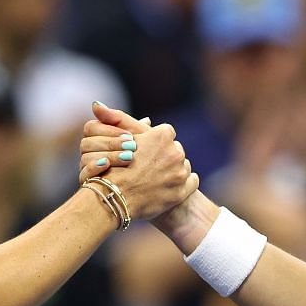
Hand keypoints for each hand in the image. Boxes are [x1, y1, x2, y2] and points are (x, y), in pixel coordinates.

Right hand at [80, 103, 146, 181]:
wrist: (157, 181)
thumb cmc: (148, 154)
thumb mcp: (137, 134)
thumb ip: (120, 119)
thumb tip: (95, 104)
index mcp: (98, 138)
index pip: (91, 128)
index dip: (109, 130)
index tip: (129, 136)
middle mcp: (90, 153)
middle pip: (86, 143)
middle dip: (111, 143)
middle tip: (132, 147)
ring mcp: (88, 168)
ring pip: (85, 158)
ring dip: (109, 155)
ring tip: (129, 158)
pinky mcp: (90, 184)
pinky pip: (84, 175)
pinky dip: (95, 168)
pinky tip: (109, 165)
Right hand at [81, 103, 197, 221]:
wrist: (114, 198)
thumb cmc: (113, 167)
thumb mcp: (117, 139)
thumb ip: (120, 120)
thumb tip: (113, 107)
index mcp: (163, 136)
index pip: (166, 133)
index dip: (156, 143)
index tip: (147, 151)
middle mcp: (175, 152)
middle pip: (175, 150)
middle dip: (166, 157)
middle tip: (150, 167)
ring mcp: (180, 172)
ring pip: (183, 166)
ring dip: (174, 171)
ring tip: (157, 179)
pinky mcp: (182, 191)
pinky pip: (192, 182)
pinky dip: (185, 184)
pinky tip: (172, 186)